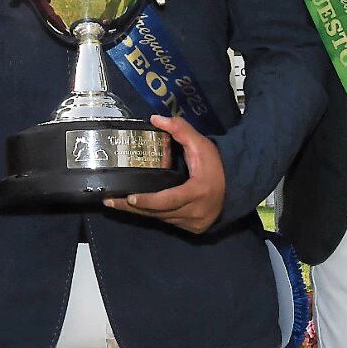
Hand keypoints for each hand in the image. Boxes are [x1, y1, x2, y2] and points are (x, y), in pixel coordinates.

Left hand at [103, 114, 225, 233]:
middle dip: (134, 208)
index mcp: (198, 192)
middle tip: (110, 201)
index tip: (129, 197)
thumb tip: (155, 118)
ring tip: (116, 203)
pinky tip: (137, 208)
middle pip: (159, 213)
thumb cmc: (216, 164)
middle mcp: (196, 212)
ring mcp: (195, 223)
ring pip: (162, 219)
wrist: (236, 185)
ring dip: (140, 212)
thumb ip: (180, 129)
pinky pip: (168, 222)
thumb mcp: (201, 143)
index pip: (169, 200)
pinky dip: (153, 214)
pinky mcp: (194, 228)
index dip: (148, 201)